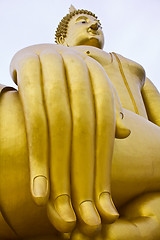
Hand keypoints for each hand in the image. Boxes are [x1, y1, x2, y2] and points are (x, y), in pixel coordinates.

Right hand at [10, 44, 129, 235]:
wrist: (39, 53)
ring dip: (58, 170)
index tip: (103, 203)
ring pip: (58, 127)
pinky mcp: (26, 68)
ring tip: (58, 208)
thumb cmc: (65, 79)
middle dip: (83, 174)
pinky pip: (33, 118)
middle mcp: (78, 68)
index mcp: (97, 74)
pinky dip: (37, 153)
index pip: (104, 126)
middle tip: (83, 216)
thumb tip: (125, 132)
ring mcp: (51, 65)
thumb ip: (106, 111)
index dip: (104, 165)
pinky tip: (38, 187)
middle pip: (84, 129)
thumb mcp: (88, 92)